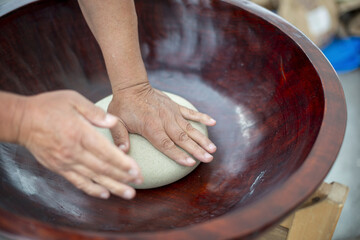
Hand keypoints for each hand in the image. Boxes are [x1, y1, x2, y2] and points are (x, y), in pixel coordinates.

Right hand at [18, 90, 141, 199]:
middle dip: (123, 177)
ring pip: (93, 178)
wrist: (22, 120)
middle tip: (140, 183)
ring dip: (113, 186)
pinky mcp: (59, 168)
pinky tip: (105, 194)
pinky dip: (92, 189)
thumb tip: (113, 122)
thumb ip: (94, 112)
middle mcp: (74, 151)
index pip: (106, 152)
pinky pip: (78, 182)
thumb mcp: (72, 99)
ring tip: (128, 193)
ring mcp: (66, 162)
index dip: (123, 163)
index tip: (137, 170)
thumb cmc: (49, 107)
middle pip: (103, 168)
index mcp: (80, 133)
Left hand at [108, 83, 216, 165]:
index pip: (166, 145)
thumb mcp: (118, 122)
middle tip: (209, 159)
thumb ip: (120, 137)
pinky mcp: (175, 106)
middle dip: (197, 150)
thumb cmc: (123, 106)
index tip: (191, 163)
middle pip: (183, 139)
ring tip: (213, 148)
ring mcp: (172, 113)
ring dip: (202, 138)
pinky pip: (190, 113)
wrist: (132, 86)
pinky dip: (202, 117)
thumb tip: (122, 152)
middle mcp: (165, 121)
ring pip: (190, 128)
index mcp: (151, 127)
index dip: (179, 155)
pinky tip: (213, 122)